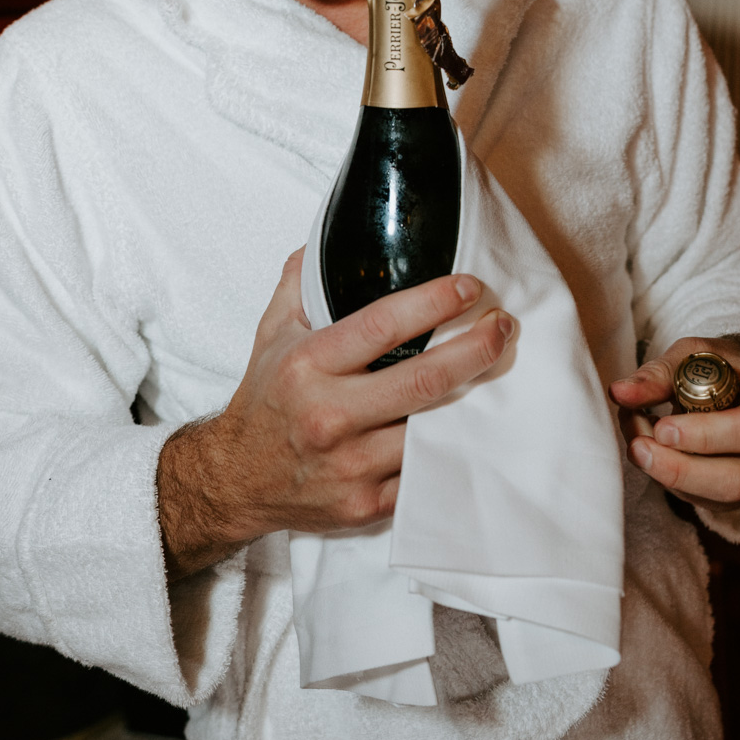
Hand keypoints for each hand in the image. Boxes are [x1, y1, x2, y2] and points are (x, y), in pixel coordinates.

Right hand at [158, 250, 513, 577]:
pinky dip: (448, 448)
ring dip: (470, 398)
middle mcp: (329, 415)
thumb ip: (302, 280)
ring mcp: (350, 465)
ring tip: (492, 370)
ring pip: (431, 429)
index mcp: (308, 365)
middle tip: (502, 327)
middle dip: (475, 348)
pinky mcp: (366, 505)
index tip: (470, 288)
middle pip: (425, 378)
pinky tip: (464, 424)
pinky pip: (423, 473)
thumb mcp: (273, 331)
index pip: (383, 324)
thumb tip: (336, 234)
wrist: (237, 480)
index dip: (435, 302)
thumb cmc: (265, 400)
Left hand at [608, 336, 739, 516]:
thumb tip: (620, 393)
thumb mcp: (694, 354)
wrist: (737, 384)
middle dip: (681, 469)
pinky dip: (671, 481)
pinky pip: (705, 501)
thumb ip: (658, 374)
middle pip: (738, 480)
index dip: (706, 435)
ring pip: (720, 498)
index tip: (663, 427)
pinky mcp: (739, 497)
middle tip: (638, 447)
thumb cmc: (720, 366)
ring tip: (636, 445)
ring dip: (670, 477)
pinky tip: (650, 455)